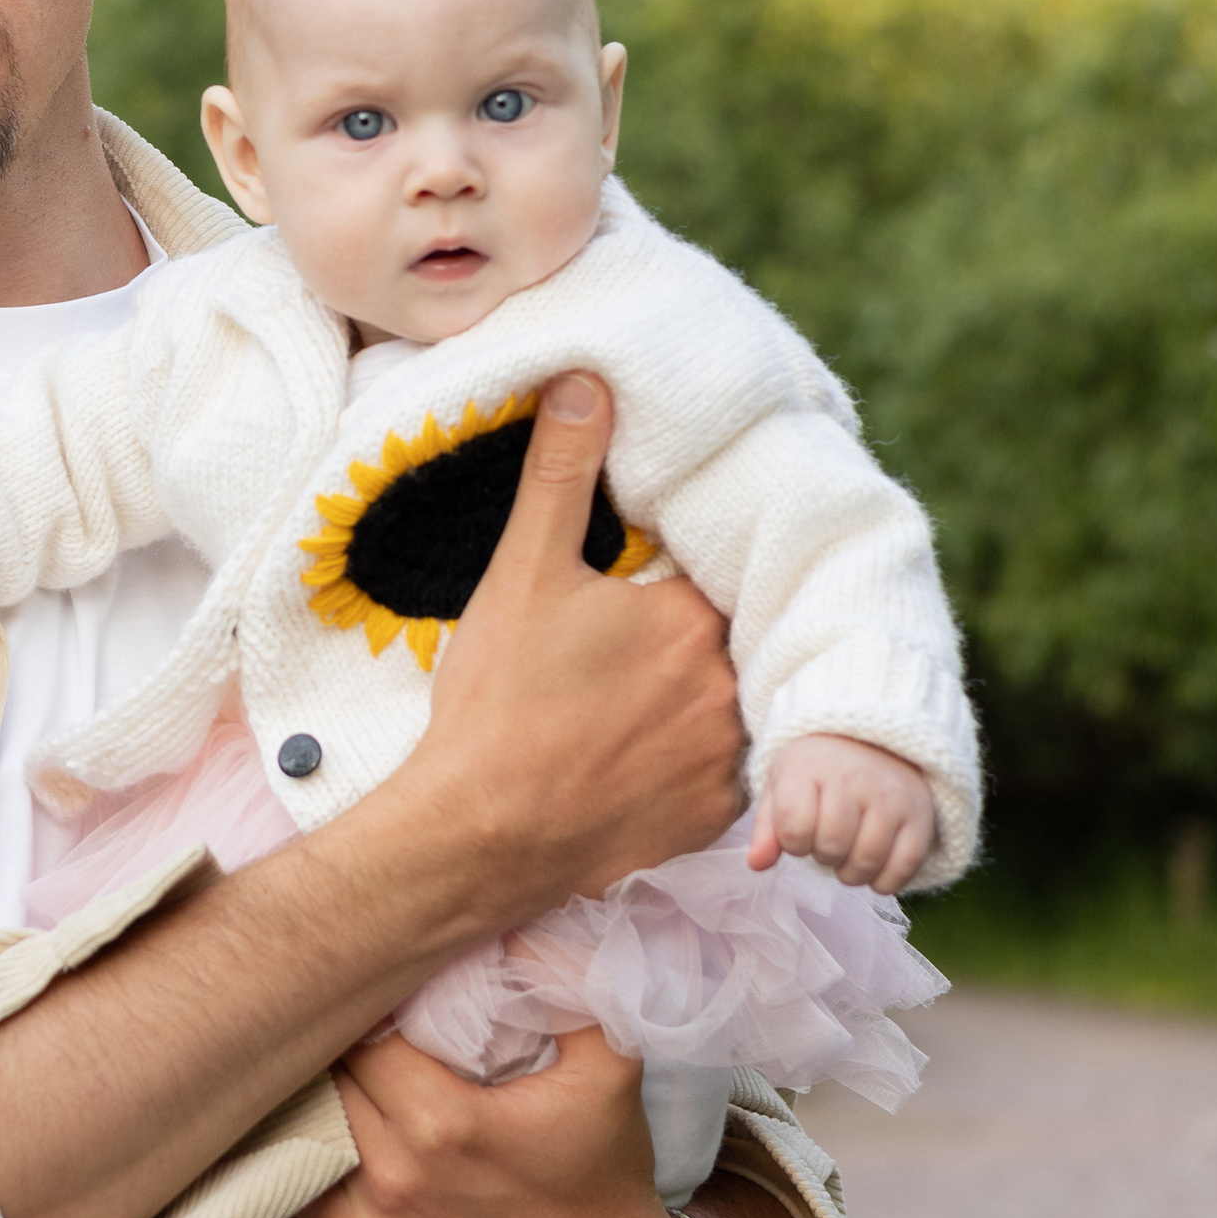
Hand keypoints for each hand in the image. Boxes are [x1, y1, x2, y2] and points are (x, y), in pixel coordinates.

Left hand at [212, 1025, 692, 1217]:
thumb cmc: (609, 1174)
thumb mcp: (611, 1064)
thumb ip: (566, 981)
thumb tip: (512, 917)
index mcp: (442, 1118)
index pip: (354, 1033)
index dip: (344, 1000)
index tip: (338, 979)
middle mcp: (393, 1179)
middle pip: (310, 1088)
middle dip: (299, 1052)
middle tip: (278, 1015)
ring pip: (278, 1159)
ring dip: (263, 1121)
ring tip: (240, 1081)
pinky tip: (207, 1187)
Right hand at [411, 374, 745, 915]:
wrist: (481, 835)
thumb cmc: (499, 701)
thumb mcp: (523, 573)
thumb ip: (561, 473)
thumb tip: (586, 382)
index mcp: (690, 616)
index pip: (715, 564)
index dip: (679, 564)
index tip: (648, 570)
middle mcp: (730, 684)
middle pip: (730, 631)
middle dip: (692, 627)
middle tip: (631, 636)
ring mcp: (729, 757)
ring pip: (735, 696)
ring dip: (702, 688)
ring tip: (639, 691)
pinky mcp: (716, 815)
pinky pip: (729, 766)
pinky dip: (697, 752)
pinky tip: (644, 747)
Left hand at [746, 732, 934, 892]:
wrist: (871, 740)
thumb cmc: (817, 770)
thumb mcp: (782, 785)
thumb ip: (767, 827)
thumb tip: (756, 864)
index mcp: (809, 767)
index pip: (794, 828)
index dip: (793, 842)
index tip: (800, 831)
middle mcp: (853, 777)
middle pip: (831, 846)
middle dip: (824, 856)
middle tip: (827, 843)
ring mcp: (891, 795)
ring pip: (867, 859)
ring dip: (852, 873)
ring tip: (848, 857)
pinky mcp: (920, 813)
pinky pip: (905, 864)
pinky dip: (886, 881)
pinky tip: (874, 871)